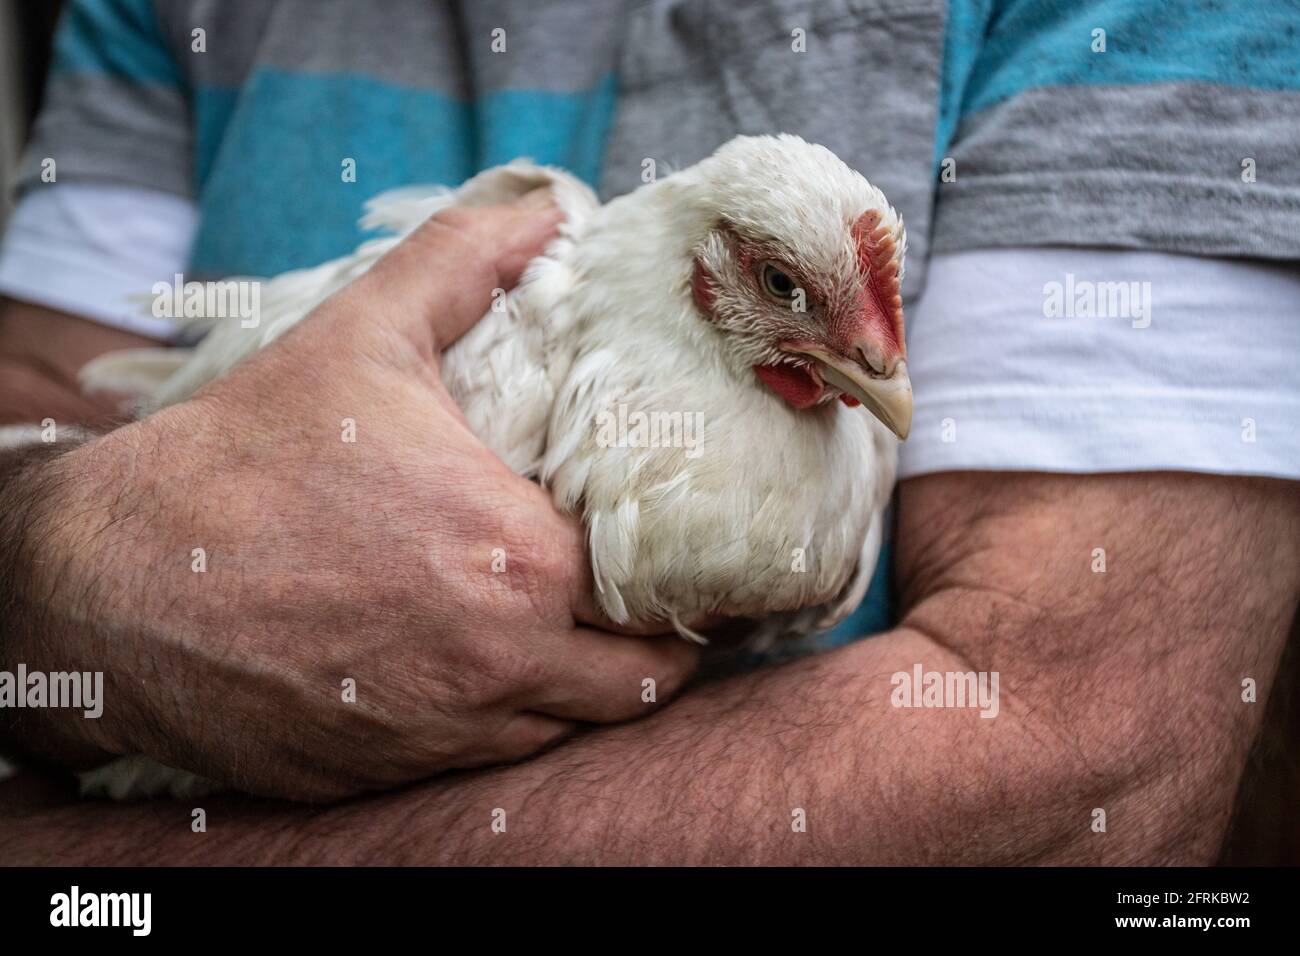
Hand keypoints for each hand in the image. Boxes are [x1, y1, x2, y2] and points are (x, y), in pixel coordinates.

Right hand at [7, 198, 697, 799]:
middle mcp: (502, 659)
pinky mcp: (392, 771)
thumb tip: (546, 210)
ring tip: (584, 632)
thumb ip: (464, 265)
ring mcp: (448, 730)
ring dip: (593, 682)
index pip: (660, 587)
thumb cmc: (242, 460)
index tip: (692, 556)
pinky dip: (514, 720)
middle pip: (642, 676)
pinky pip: (494, 760)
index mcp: (519, 558)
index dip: (687, 573)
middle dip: (659, 639)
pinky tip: (490, 668)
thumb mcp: (361, 336)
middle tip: (651, 599)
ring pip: (575, 725)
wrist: (109, 583)